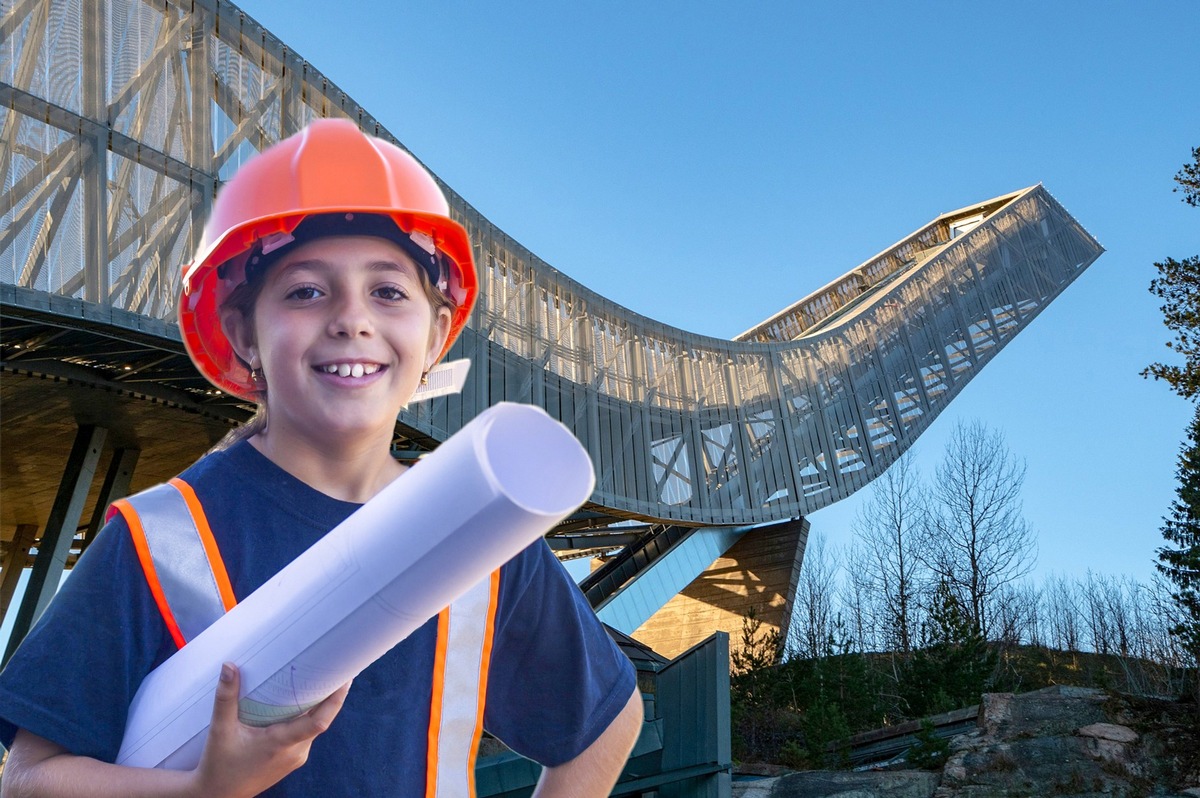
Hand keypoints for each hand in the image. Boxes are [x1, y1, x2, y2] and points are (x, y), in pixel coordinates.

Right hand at [188, 663, 350, 797]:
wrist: (219, 795)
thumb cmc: (219, 765)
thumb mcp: (220, 730)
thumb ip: (225, 698)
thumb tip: (229, 665)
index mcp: (281, 744)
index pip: (319, 722)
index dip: (336, 700)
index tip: (346, 679)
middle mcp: (296, 752)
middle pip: (321, 719)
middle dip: (329, 695)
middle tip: (332, 666)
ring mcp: (297, 757)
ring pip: (314, 726)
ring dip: (318, 705)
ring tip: (319, 677)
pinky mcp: (293, 759)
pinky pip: (306, 733)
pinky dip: (307, 716)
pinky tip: (302, 701)